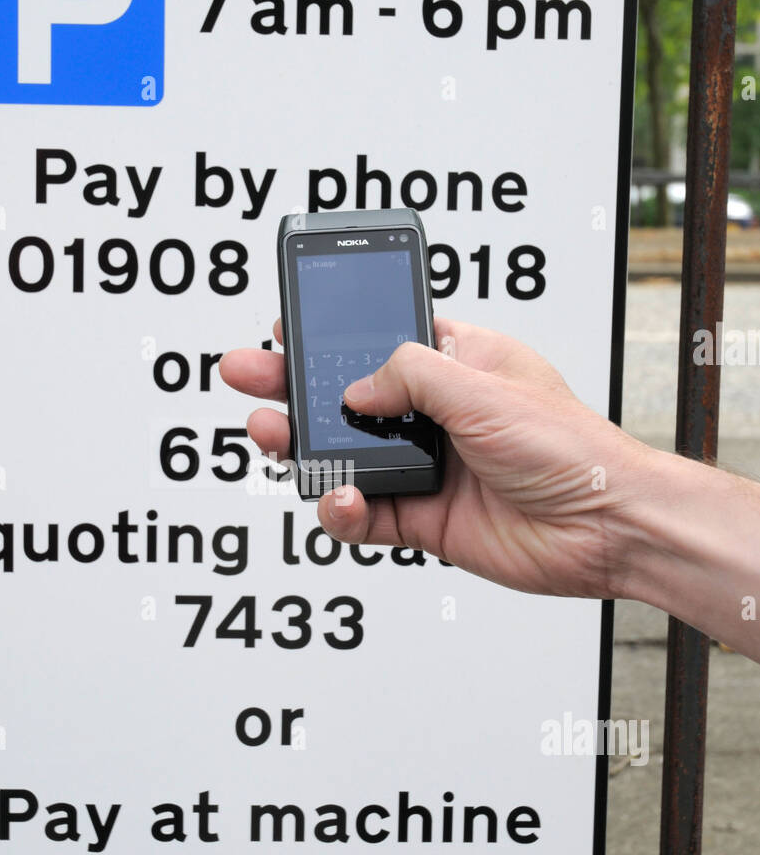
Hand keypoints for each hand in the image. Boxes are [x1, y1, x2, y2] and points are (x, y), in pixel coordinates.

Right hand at [219, 317, 651, 599]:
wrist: (605, 527)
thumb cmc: (571, 448)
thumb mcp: (482, 386)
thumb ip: (408, 375)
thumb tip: (356, 387)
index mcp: (460, 364)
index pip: (383, 339)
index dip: (335, 333)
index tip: (290, 326)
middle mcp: (440, 415)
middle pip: (350, 397)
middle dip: (296, 387)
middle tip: (249, 375)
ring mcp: (430, 468)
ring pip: (348, 457)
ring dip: (307, 449)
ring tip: (274, 436)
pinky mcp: (425, 520)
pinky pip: (366, 515)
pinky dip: (343, 510)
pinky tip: (342, 499)